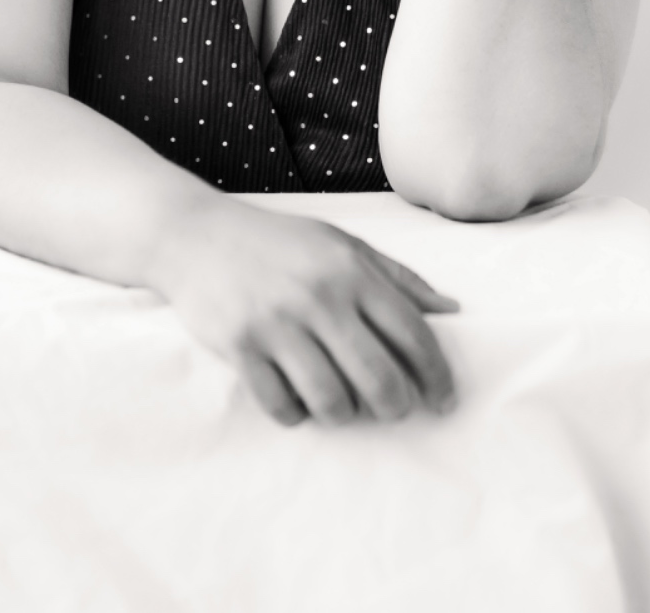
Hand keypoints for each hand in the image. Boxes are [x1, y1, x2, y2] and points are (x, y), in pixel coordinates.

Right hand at [164, 198, 458, 427]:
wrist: (197, 235)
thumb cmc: (279, 242)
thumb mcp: (342, 244)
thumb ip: (398, 276)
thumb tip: (452, 310)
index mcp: (351, 270)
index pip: (412, 333)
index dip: (437, 376)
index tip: (445, 401)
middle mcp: (319, 297)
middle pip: (378, 379)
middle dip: (395, 407)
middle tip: (392, 409)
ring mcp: (277, 324)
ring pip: (332, 402)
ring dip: (344, 414)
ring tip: (342, 404)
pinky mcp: (240, 347)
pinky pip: (283, 407)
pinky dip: (296, 414)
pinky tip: (297, 399)